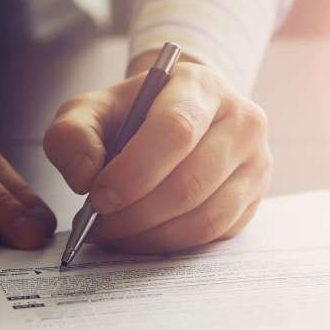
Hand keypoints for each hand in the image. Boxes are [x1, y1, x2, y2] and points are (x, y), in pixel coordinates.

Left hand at [43, 57, 270, 253]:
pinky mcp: (254, 200)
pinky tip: (141, 237)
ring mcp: (256, 163)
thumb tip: (85, 178)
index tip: (99, 197)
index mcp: (202, 86)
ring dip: (151, 236)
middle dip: (136, 213)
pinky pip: (213, 235)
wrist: (180, 117)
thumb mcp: (94, 110)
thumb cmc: (135, 115)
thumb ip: (73, 134)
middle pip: (190, 182)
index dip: (134, 171)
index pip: (175, 130)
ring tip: (115, 234)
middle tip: (99, 224)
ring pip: (205, 217)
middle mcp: (242, 122)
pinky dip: (171, 244)